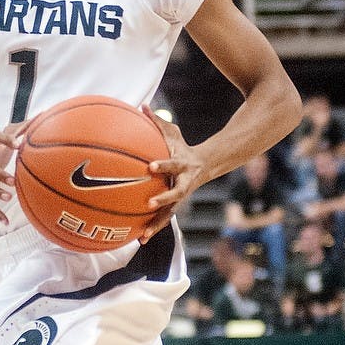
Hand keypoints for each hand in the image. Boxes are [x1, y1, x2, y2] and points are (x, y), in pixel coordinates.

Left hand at [139, 106, 206, 242]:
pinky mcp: (175, 207)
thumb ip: (157, 122)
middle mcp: (184, 184)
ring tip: (143, 236)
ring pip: (170, 214)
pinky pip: (163, 219)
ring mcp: (181, 197)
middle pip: (175, 194)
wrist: (206, 165)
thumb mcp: (173, 133)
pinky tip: (138, 240)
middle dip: (163, 200)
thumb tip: (142, 105)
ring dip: (157, 225)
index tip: (150, 166)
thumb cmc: (183, 147)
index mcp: (183, 165)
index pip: (173, 164)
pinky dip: (153, 229)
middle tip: (149, 204)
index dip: (163, 166)